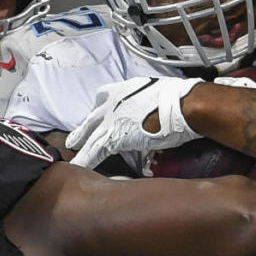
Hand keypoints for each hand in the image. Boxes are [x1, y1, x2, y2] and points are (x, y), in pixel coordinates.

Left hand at [67, 76, 203, 168]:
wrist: (184, 106)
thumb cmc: (180, 99)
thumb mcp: (159, 92)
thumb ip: (149, 100)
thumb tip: (156, 106)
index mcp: (125, 89)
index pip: (103, 97)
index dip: (100, 109)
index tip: (98, 115)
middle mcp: (113, 102)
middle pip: (92, 118)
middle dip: (84, 130)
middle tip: (73, 139)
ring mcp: (111, 119)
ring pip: (89, 136)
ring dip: (80, 146)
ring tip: (71, 154)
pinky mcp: (114, 137)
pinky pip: (94, 151)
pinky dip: (85, 159)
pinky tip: (78, 166)